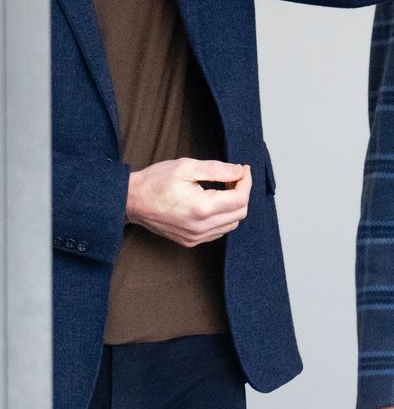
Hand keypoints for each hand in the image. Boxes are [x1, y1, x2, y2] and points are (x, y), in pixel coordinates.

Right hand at [126, 158, 250, 246]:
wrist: (131, 201)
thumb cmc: (155, 181)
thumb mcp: (187, 166)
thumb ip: (217, 169)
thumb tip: (239, 171)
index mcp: (201, 208)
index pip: (240, 199)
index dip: (246, 182)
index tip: (243, 169)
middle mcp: (200, 227)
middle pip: (240, 213)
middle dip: (242, 192)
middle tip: (234, 176)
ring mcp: (195, 237)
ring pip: (231, 224)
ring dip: (234, 206)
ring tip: (223, 188)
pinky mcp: (190, 241)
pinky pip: (218, 231)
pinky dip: (223, 217)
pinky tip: (214, 202)